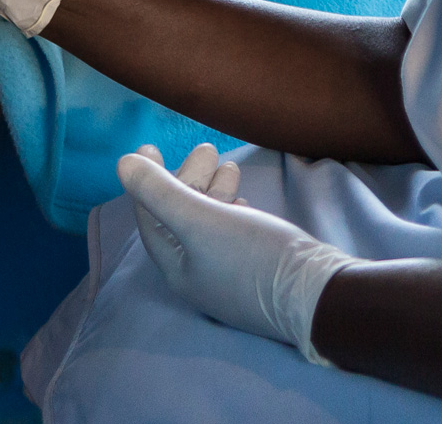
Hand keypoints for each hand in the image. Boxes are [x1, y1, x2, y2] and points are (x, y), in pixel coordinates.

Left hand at [118, 144, 352, 364]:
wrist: (318, 294)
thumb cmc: (253, 256)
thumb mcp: (200, 220)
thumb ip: (160, 192)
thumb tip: (123, 164)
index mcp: (177, 268)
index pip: (150, 218)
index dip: (146, 181)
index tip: (149, 146)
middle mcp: (198, 276)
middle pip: (181, 218)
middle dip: (188, 179)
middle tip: (206, 148)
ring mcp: (229, 276)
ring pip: (210, 223)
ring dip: (214, 189)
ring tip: (229, 165)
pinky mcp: (257, 271)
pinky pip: (233, 233)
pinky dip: (232, 208)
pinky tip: (243, 198)